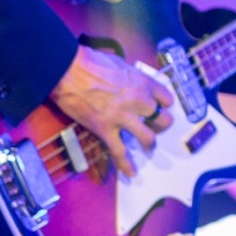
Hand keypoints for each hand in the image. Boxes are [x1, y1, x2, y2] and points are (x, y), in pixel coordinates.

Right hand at [51, 45, 174, 179]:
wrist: (69, 71)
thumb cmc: (91, 62)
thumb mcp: (120, 63)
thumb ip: (131, 76)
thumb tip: (131, 82)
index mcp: (143, 82)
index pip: (166, 97)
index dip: (164, 103)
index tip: (161, 106)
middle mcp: (138, 101)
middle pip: (161, 119)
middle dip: (161, 123)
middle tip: (156, 126)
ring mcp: (123, 117)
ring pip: (147, 137)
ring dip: (149, 142)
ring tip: (148, 145)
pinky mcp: (106, 130)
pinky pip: (120, 152)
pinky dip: (126, 165)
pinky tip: (131, 172)